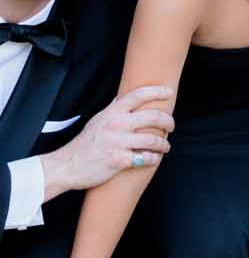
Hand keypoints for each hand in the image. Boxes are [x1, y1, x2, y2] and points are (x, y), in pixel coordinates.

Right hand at [43, 86, 174, 197]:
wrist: (68, 166)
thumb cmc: (85, 143)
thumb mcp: (97, 120)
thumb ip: (112, 109)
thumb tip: (123, 97)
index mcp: (112, 113)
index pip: (138, 95)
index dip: (157, 91)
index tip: (169, 92)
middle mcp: (116, 125)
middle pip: (153, 116)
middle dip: (168, 121)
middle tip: (171, 126)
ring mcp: (118, 143)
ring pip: (153, 140)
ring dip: (164, 144)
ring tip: (165, 146)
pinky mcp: (119, 160)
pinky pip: (145, 158)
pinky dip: (153, 159)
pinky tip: (154, 159)